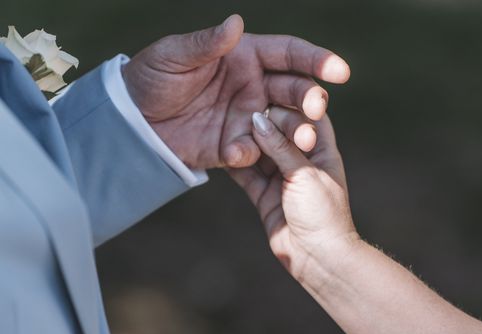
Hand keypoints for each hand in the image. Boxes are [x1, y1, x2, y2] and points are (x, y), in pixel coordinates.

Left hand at [122, 15, 349, 168]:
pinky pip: (253, 151)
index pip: (290, 55)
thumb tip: (236, 22)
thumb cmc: (151, 78)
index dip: (317, 61)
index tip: (340, 71)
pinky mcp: (235, 146)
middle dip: (311, 99)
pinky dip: (250, 153)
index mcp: (246, 56)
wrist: (132, 121)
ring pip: (283, 123)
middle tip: (317, 109)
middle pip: (295, 90)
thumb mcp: (174, 56)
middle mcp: (254, 86)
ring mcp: (247, 118)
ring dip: (295, 131)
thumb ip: (207, 44)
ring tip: (300, 139)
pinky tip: (236, 153)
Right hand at [228, 107, 357, 278]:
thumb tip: (257, 119)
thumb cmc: (322, 213)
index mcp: (321, 149)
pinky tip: (216, 148)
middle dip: (259, 121)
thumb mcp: (304, 174)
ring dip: (243, 141)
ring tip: (221, 121)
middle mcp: (301, 160)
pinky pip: (246, 175)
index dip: (287, 103)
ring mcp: (281, 177)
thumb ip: (281, 147)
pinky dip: (234, 163)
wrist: (318, 257)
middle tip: (236, 105)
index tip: (263, 89)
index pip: (305, 116)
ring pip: (259, 151)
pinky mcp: (264, 195)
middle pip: (278, 131)